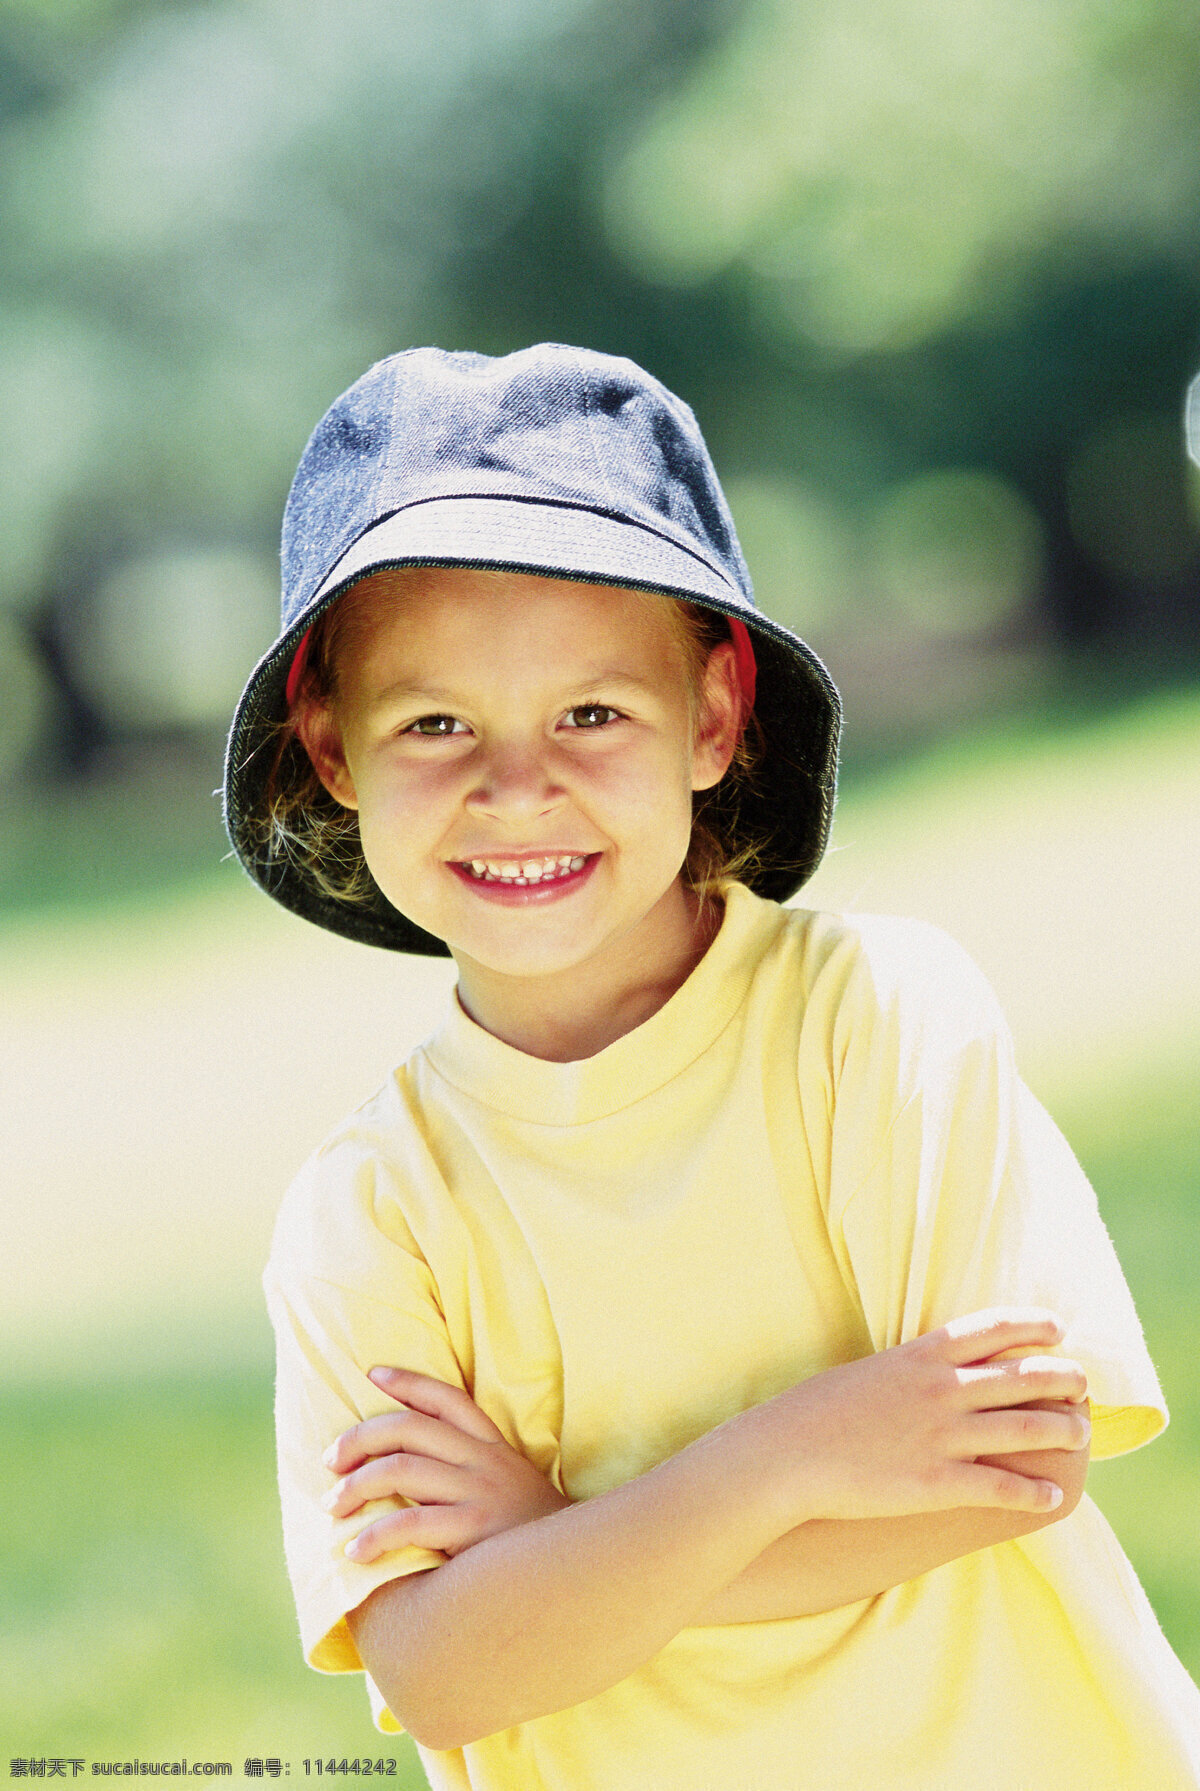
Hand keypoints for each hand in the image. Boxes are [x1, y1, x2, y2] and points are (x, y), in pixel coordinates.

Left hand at [322, 1367, 569, 1563]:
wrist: (572, 1576)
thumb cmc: (527, 1537)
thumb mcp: (508, 1488)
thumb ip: (471, 1471)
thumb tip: (406, 1468)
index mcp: (492, 1446)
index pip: (447, 1399)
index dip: (409, 1381)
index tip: (373, 1373)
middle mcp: (484, 1460)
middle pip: (409, 1429)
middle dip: (360, 1438)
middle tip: (330, 1462)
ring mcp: (479, 1492)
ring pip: (401, 1469)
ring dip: (356, 1486)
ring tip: (332, 1506)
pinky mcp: (473, 1529)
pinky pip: (410, 1523)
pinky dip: (374, 1535)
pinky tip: (356, 1550)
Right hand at [753, 1308, 1089, 1529]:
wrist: (785, 1455)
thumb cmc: (817, 1411)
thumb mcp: (870, 1371)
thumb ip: (912, 1368)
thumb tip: (937, 1367)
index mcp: (922, 1355)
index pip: (995, 1328)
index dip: (1034, 1326)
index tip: (1058, 1331)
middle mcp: (941, 1389)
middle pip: (1025, 1375)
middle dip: (1064, 1379)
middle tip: (1082, 1387)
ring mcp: (942, 1436)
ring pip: (1027, 1427)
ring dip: (1063, 1430)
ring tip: (1080, 1434)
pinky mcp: (937, 1483)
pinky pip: (1002, 1486)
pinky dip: (1035, 1493)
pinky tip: (1052, 1498)